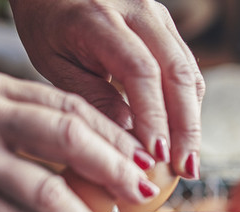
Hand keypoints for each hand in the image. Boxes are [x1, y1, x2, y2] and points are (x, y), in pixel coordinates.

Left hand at [10, 0, 204, 178]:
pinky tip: (181, 139)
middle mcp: (139, 11)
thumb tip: (129, 140)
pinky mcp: (167, 28)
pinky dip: (187, 107)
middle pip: (177, 73)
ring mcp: (158, 16)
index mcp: (100, 19)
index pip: (141, 71)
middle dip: (185, 127)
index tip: (156, 156)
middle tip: (185, 169)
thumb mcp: (55, 64)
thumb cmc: (47, 25)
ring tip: (188, 162)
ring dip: (192, 121)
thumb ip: (91, 97)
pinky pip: (186, 70)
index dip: (154, 117)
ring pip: (189, 73)